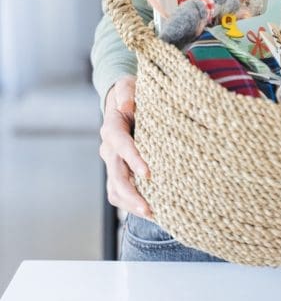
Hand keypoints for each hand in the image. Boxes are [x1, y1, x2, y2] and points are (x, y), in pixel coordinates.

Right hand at [99, 76, 152, 218]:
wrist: (125, 103)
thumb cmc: (131, 94)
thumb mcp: (129, 85)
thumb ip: (127, 91)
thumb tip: (127, 103)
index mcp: (112, 128)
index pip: (121, 145)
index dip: (133, 159)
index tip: (148, 173)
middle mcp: (109, 149)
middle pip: (115, 175)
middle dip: (131, 193)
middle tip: (148, 207)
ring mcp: (112, 163)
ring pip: (115, 189)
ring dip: (130, 204)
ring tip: (151, 214)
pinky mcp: (119, 172)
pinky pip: (120, 193)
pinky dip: (132, 204)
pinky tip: (152, 211)